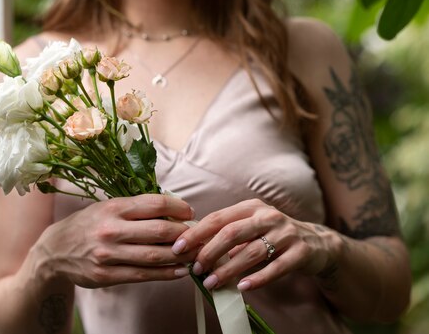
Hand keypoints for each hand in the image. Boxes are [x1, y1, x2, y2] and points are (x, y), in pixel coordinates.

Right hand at [35, 194, 197, 288]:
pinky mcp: (106, 275)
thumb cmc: (88, 225)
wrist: (55, 250)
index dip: (179, 208)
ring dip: (180, 256)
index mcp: (113, 207)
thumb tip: (173, 211)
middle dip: (185, 234)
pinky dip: (165, 274)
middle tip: (198, 236)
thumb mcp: (107, 208)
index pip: (155, 204)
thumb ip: (136, 209)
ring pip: (154, 256)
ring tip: (194, 255)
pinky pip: (143, 275)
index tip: (190, 213)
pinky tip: (179, 271)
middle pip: (160, 231)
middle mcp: (111, 229)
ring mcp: (108, 254)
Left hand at [171, 198, 340, 291]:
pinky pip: (276, 267)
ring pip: (252, 252)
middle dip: (209, 251)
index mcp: (250, 208)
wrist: (317, 243)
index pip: (217, 218)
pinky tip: (243, 287)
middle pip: (232, 233)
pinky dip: (258, 278)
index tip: (178, 247)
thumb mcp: (251, 227)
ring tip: (212, 282)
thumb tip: (193, 249)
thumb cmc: (273, 236)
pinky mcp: (301, 252)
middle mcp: (268, 216)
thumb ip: (227, 234)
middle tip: (195, 268)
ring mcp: (286, 233)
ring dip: (229, 269)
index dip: (196, 233)